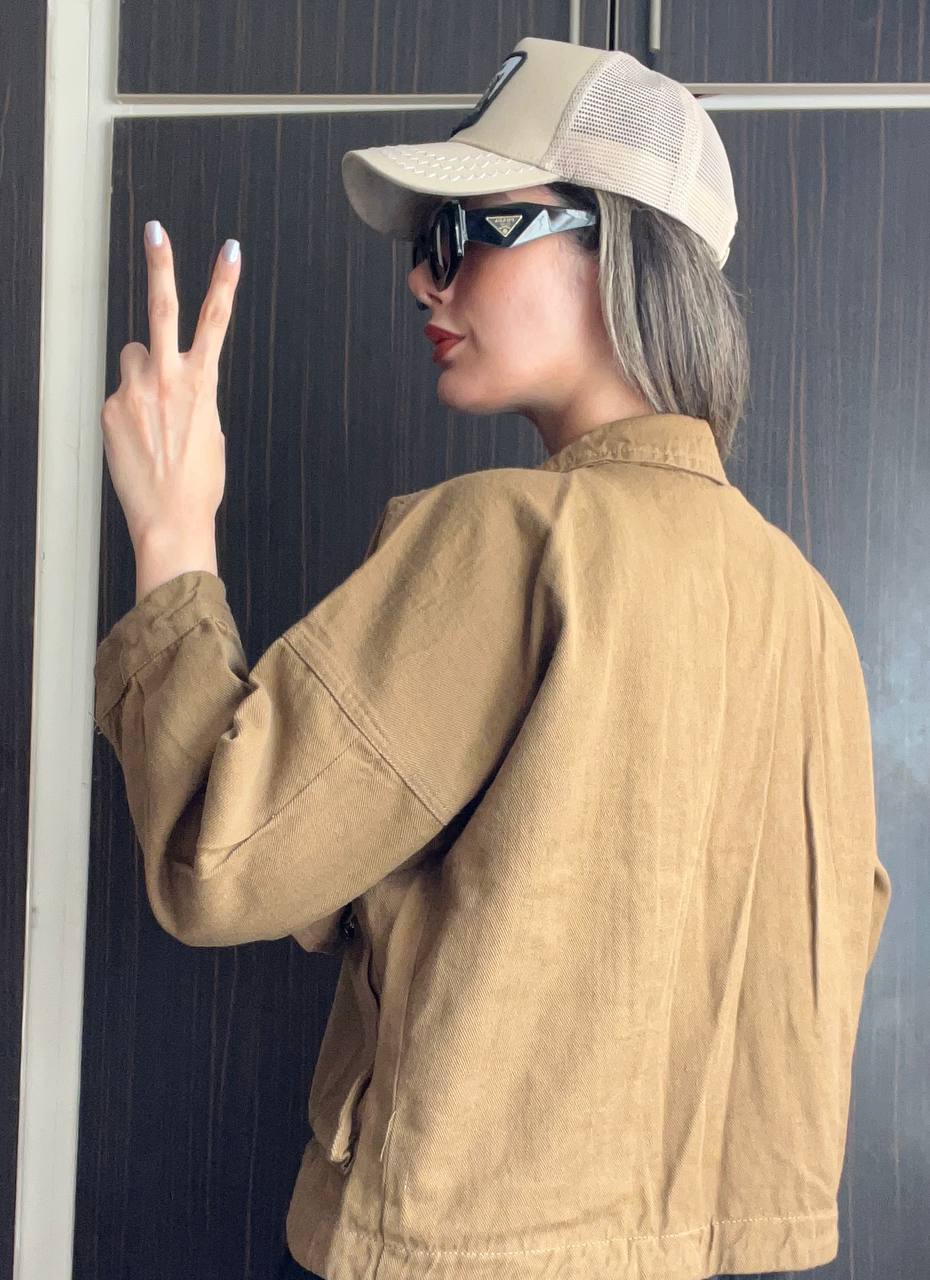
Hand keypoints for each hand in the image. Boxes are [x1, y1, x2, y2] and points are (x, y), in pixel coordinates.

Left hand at [100, 222, 241, 547]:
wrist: (170, 519)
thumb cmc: (198, 483)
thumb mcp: (211, 433)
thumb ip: (195, 396)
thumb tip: (175, 381)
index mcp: (202, 384)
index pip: (216, 322)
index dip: (224, 283)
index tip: (230, 250)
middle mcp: (166, 380)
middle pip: (162, 310)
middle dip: (160, 266)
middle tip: (155, 231)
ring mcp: (133, 393)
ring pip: (133, 358)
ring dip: (141, 374)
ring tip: (151, 414)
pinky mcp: (109, 409)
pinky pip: (119, 393)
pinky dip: (127, 410)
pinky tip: (138, 440)